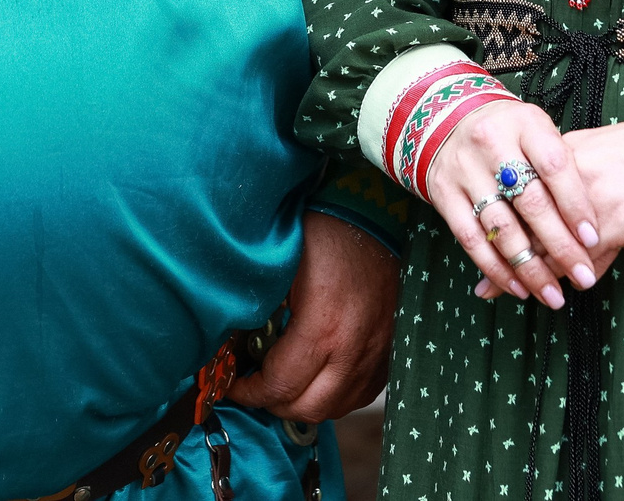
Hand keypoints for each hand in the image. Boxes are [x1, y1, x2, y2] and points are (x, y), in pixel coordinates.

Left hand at [225, 213, 398, 420]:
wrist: (378, 216)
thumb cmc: (328, 232)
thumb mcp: (283, 265)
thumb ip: (258, 307)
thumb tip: (233, 340)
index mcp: (323, 328)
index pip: (279, 386)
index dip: (249, 391)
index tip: (234, 384)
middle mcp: (354, 350)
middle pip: (307, 408)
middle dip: (274, 403)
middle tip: (256, 385)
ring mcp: (376, 355)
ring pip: (336, 408)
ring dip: (305, 404)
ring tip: (286, 382)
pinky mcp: (390, 352)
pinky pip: (361, 394)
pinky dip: (335, 396)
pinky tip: (319, 377)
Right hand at [422, 100, 604, 309]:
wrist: (447, 118)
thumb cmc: (511, 133)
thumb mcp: (539, 132)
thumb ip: (562, 169)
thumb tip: (591, 229)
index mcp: (524, 124)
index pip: (554, 166)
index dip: (575, 205)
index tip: (592, 239)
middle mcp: (491, 143)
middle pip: (530, 202)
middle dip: (560, 246)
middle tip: (583, 277)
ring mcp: (463, 169)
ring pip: (501, 227)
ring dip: (529, 268)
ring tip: (553, 295)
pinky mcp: (443, 193)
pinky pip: (470, 239)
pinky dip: (495, 268)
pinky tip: (518, 287)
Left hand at [470, 111, 623, 300]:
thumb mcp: (599, 155)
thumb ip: (569, 183)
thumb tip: (551, 217)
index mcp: (557, 154)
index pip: (515, 193)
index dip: (497, 226)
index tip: (481, 246)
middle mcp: (563, 177)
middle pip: (522, 223)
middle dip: (502, 258)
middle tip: (484, 287)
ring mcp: (584, 203)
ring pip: (546, 246)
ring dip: (531, 275)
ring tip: (512, 295)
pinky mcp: (611, 225)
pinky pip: (580, 258)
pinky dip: (571, 276)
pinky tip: (567, 289)